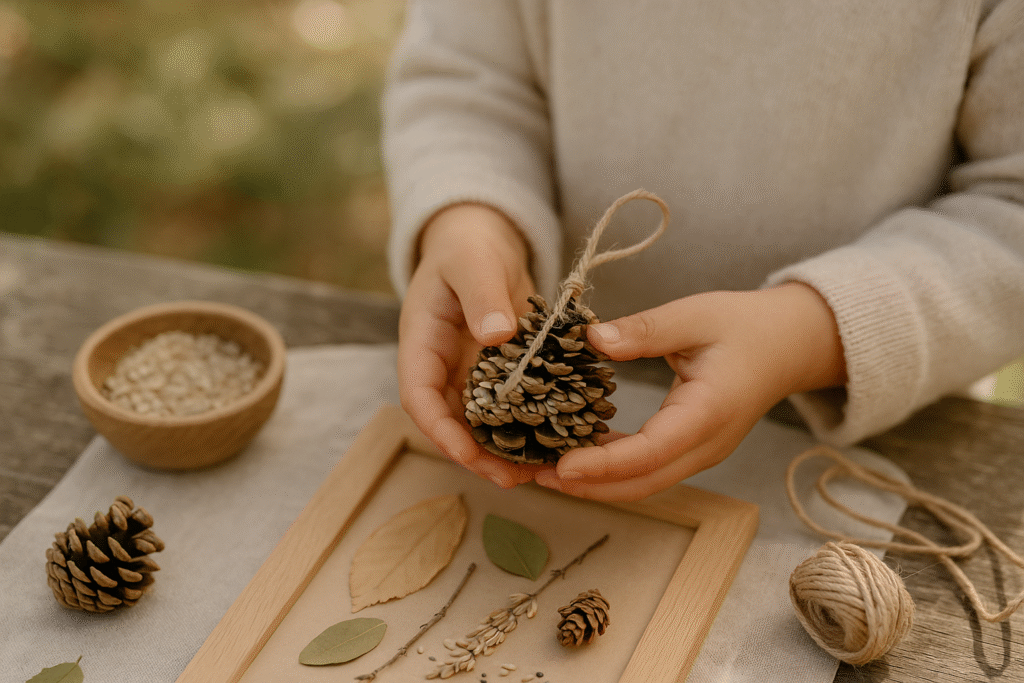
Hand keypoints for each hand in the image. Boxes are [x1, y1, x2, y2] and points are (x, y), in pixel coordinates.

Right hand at [398, 203, 541, 487]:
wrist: (483, 240)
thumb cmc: (468, 247)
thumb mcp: (472, 263)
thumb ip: (482, 294)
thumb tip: (496, 336)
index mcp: (422, 344)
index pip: (420, 398)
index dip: (441, 431)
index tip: (467, 454)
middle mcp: (444, 368)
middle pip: (452, 423)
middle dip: (478, 455)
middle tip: (511, 478)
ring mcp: (472, 374)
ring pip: (483, 423)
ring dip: (505, 449)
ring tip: (538, 472)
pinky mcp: (502, 373)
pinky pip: (513, 406)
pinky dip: (530, 426)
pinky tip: (558, 441)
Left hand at [534, 283, 846, 500]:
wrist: (788, 345)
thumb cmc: (744, 326)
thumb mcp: (695, 315)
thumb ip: (646, 329)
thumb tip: (593, 338)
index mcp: (708, 413)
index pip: (650, 452)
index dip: (604, 465)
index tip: (561, 466)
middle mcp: (705, 445)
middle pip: (642, 483)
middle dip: (588, 486)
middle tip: (536, 476)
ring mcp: (700, 453)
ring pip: (644, 483)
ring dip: (595, 483)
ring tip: (544, 471)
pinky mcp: (691, 449)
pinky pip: (648, 469)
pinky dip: (611, 470)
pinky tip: (577, 456)